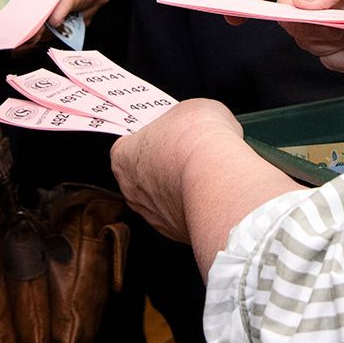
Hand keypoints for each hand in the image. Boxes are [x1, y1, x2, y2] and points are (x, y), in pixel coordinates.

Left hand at [4, 0, 111, 29]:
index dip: (66, 6)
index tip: (55, 16)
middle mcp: (85, 8)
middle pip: (68, 21)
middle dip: (48, 23)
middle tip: (30, 25)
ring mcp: (67, 22)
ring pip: (52, 34)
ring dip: (34, 34)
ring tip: (19, 30)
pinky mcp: (50, 31)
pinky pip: (38, 38)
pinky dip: (25, 37)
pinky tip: (14, 34)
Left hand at [112, 100, 302, 273]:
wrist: (219, 181)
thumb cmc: (197, 141)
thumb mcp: (193, 109)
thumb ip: (186, 121)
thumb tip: (200, 124)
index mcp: (124, 156)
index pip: (129, 146)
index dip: (152, 138)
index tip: (170, 134)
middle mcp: (132, 191)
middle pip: (146, 175)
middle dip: (167, 166)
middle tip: (192, 152)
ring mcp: (154, 217)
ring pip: (166, 200)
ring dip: (183, 189)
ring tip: (209, 173)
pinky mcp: (179, 234)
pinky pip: (187, 216)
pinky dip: (199, 206)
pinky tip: (216, 192)